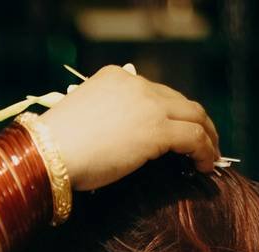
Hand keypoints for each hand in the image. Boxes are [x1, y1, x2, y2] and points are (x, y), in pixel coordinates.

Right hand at [38, 64, 220, 189]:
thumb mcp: (81, 119)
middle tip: (205, 142)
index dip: (171, 112)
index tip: (177, 129)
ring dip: (208, 136)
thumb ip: (104, 118)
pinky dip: (205, 151)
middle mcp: (136, 85)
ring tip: (211, 157)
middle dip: (195, 121)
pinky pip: (195, 138)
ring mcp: (150, 106)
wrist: (48, 153)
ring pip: (195, 116)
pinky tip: (205, 166)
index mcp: (115, 78)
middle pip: (180, 101)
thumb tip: (119, 141)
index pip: (154, 92)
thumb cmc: (54, 146)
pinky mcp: (158, 130)